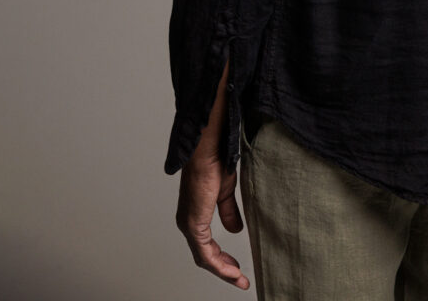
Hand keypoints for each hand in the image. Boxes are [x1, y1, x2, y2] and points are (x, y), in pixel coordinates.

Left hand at [175, 152, 249, 289]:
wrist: (208, 149)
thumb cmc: (215, 162)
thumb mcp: (225, 193)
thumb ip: (228, 212)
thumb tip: (234, 230)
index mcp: (195, 214)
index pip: (206, 246)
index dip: (222, 259)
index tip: (236, 267)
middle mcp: (188, 222)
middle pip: (204, 256)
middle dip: (223, 269)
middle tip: (239, 277)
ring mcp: (189, 224)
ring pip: (204, 258)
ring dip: (222, 271)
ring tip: (239, 278)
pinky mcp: (193, 224)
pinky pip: (205, 253)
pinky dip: (219, 265)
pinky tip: (232, 271)